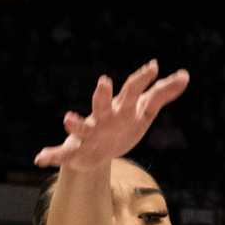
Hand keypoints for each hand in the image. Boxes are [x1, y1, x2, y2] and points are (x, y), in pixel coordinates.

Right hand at [34, 60, 189, 172]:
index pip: (133, 91)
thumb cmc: (122, 126)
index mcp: (121, 108)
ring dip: (74, 123)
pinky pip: (62, 154)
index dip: (142, 80)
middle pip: (103, 105)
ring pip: (81, 128)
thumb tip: (185, 75)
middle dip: (103, 95)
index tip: (154, 66)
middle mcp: (103, 118)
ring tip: (67, 118)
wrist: (98, 153)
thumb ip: (163, 93)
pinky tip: (39, 158)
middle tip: (104, 82)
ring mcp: (89, 134)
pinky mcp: (77, 151)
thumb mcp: (144, 112)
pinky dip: (50, 155)